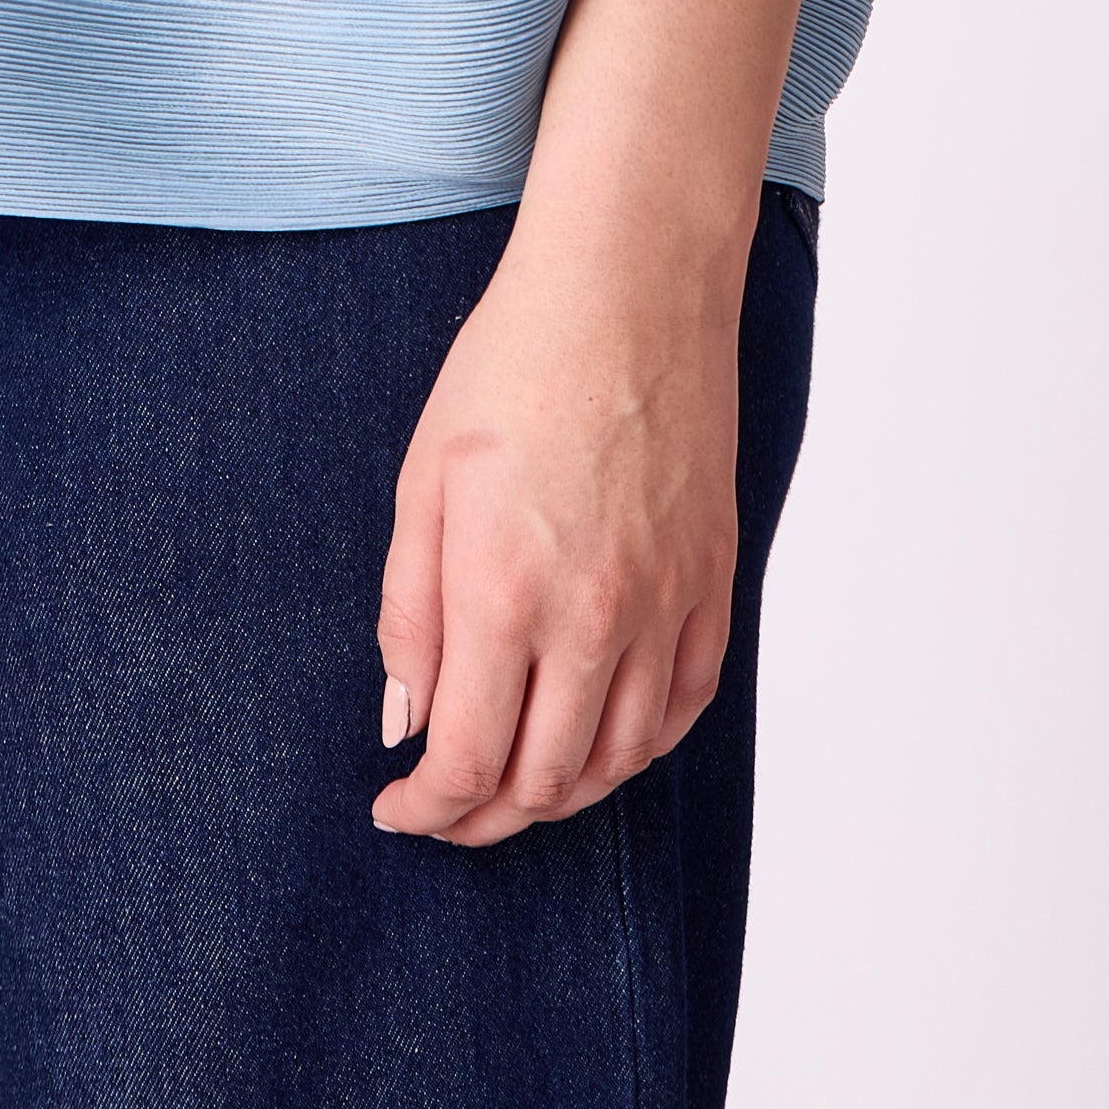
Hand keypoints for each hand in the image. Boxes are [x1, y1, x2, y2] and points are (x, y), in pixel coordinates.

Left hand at [370, 207, 742, 843]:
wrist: (630, 290)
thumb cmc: (512, 366)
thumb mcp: (422, 482)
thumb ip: (409, 613)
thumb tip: (406, 722)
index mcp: (504, 591)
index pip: (466, 760)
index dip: (427, 809)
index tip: (396, 810)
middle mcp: (593, 617)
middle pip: (544, 782)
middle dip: (483, 818)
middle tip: (445, 811)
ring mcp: (665, 605)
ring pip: (618, 762)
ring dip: (560, 795)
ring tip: (513, 786)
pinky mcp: (712, 584)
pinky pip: (683, 710)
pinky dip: (637, 750)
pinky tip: (599, 743)